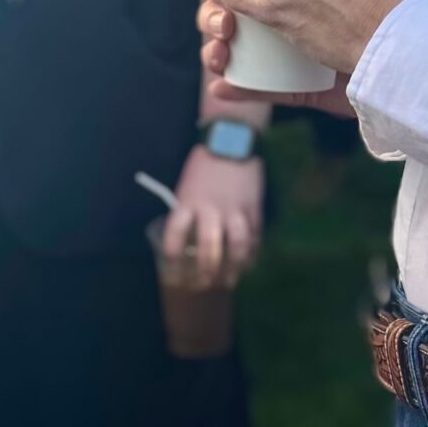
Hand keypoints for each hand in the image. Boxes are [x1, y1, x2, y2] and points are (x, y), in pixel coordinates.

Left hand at [165, 144, 263, 279]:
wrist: (230, 142)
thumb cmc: (203, 165)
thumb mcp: (186, 188)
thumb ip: (188, 213)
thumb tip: (189, 241)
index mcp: (187, 202)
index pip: (175, 234)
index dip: (173, 257)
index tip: (173, 271)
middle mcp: (210, 209)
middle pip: (209, 247)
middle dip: (207, 270)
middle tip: (205, 283)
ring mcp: (235, 210)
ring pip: (237, 246)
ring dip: (233, 268)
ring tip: (229, 281)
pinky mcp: (253, 209)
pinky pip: (254, 237)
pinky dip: (251, 255)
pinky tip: (247, 266)